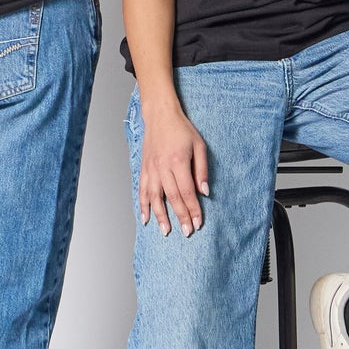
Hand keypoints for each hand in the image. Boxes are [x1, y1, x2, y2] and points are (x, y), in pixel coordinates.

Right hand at [138, 105, 209, 235]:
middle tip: (187, 232)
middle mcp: (163, 167)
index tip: (198, 222)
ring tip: (165, 230)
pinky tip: (146, 217)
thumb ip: (202, 169)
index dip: (193, 209)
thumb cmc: (182, 130)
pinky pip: (143, 190)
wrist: (160, 116)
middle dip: (180, 216)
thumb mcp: (199, 145)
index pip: (187, 191)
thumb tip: (205, 192)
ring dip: (160, 216)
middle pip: (172, 197)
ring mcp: (151, 169)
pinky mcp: (144, 168)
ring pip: (155, 197)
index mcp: (179, 161)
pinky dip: (143, 205)